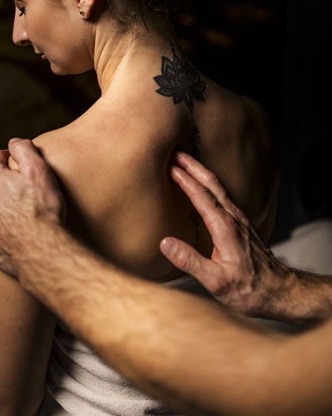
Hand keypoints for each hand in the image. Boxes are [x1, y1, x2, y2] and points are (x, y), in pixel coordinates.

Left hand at [0, 138, 63, 276]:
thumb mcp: (39, 170)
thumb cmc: (43, 210)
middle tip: (26, 194)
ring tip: (21, 214)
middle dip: (5, 184)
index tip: (25, 171)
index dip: (12, 161)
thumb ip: (23, 148)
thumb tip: (13, 142)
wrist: (41, 252)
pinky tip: (14, 230)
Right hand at [160, 152, 290, 317]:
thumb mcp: (216, 281)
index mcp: (224, 227)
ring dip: (202, 172)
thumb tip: (165, 243)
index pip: (201, 195)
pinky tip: (206, 187)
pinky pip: (224, 196)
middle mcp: (233, 218)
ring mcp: (240, 219)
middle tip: (177, 152)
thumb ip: (190, 261)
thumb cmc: (250, 289)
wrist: (279, 292)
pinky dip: (211, 184)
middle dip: (194, 165)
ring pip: (219, 187)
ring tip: (188, 163)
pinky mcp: (243, 224)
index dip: (185, 180)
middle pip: (212, 183)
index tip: (170, 167)